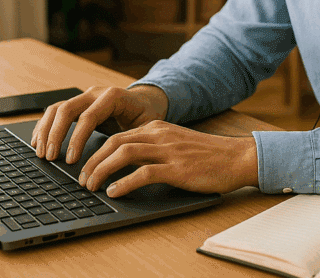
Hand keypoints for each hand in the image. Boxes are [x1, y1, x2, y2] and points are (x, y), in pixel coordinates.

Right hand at [31, 85, 166, 162]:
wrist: (147, 101)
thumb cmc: (146, 116)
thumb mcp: (146, 127)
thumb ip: (131, 139)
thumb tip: (116, 162)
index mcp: (113, 96)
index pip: (88, 117)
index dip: (76, 139)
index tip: (71, 159)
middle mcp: (95, 93)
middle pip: (67, 109)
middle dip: (56, 135)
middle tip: (51, 158)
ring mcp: (84, 96)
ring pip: (57, 108)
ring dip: (46, 131)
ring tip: (41, 153)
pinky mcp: (77, 103)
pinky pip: (55, 111)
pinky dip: (45, 126)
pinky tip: (38, 141)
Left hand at [79, 120, 258, 196]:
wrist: (237, 157)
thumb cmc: (208, 155)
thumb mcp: (176, 144)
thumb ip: (154, 148)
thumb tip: (126, 163)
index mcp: (157, 128)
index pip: (117, 135)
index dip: (96, 152)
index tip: (85, 167)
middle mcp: (160, 135)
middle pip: (114, 142)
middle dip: (92, 161)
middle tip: (82, 179)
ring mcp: (168, 150)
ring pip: (124, 154)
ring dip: (102, 170)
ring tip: (91, 186)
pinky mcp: (177, 168)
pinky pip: (144, 173)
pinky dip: (124, 183)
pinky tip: (115, 192)